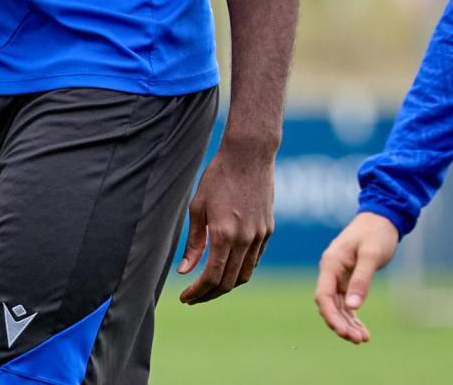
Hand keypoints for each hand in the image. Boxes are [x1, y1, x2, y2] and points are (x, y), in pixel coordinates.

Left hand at [175, 139, 275, 303]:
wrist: (250, 155)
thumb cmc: (219, 176)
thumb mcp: (198, 207)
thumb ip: (193, 242)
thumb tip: (185, 271)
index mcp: (224, 234)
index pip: (212, 277)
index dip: (197, 292)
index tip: (185, 298)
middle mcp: (245, 239)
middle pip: (229, 282)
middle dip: (209, 294)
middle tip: (193, 297)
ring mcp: (260, 236)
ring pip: (245, 274)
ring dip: (226, 285)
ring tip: (208, 286)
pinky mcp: (268, 230)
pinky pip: (254, 259)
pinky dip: (240, 270)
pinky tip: (227, 267)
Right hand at [314, 211, 399, 343]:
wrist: (382, 218)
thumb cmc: (376, 233)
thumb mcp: (371, 255)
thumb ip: (362, 280)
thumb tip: (354, 307)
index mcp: (330, 264)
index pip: (323, 296)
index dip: (331, 316)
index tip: (344, 332)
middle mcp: (331, 272)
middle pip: (329, 305)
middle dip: (341, 324)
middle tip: (359, 340)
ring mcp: (338, 277)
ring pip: (338, 307)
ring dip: (348, 323)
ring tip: (362, 339)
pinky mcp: (348, 280)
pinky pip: (346, 303)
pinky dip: (353, 317)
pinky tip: (362, 330)